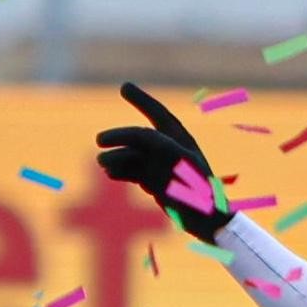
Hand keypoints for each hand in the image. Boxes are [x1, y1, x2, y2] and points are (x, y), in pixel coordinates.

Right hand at [94, 84, 233, 242]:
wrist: (206, 220)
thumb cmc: (201, 190)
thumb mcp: (183, 164)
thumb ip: (164, 147)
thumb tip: (142, 136)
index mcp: (180, 139)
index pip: (157, 114)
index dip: (141, 100)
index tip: (123, 87)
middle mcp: (168, 150)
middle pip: (139, 137)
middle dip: (120, 137)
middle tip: (100, 140)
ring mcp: (160, 166)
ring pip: (133, 156)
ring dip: (117, 157)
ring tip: (102, 162)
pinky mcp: (154, 182)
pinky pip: (132, 172)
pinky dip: (121, 172)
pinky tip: (109, 174)